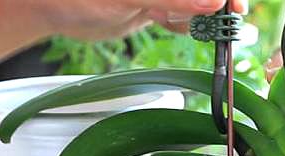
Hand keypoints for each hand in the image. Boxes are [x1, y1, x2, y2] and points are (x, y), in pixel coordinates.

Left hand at [41, 0, 247, 39]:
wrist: (50, 7)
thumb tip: (213, 2)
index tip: (233, 4)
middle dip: (215, 3)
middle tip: (223, 19)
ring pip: (196, 2)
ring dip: (200, 16)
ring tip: (173, 20)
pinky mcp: (153, 3)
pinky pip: (182, 13)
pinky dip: (185, 24)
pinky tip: (175, 25)